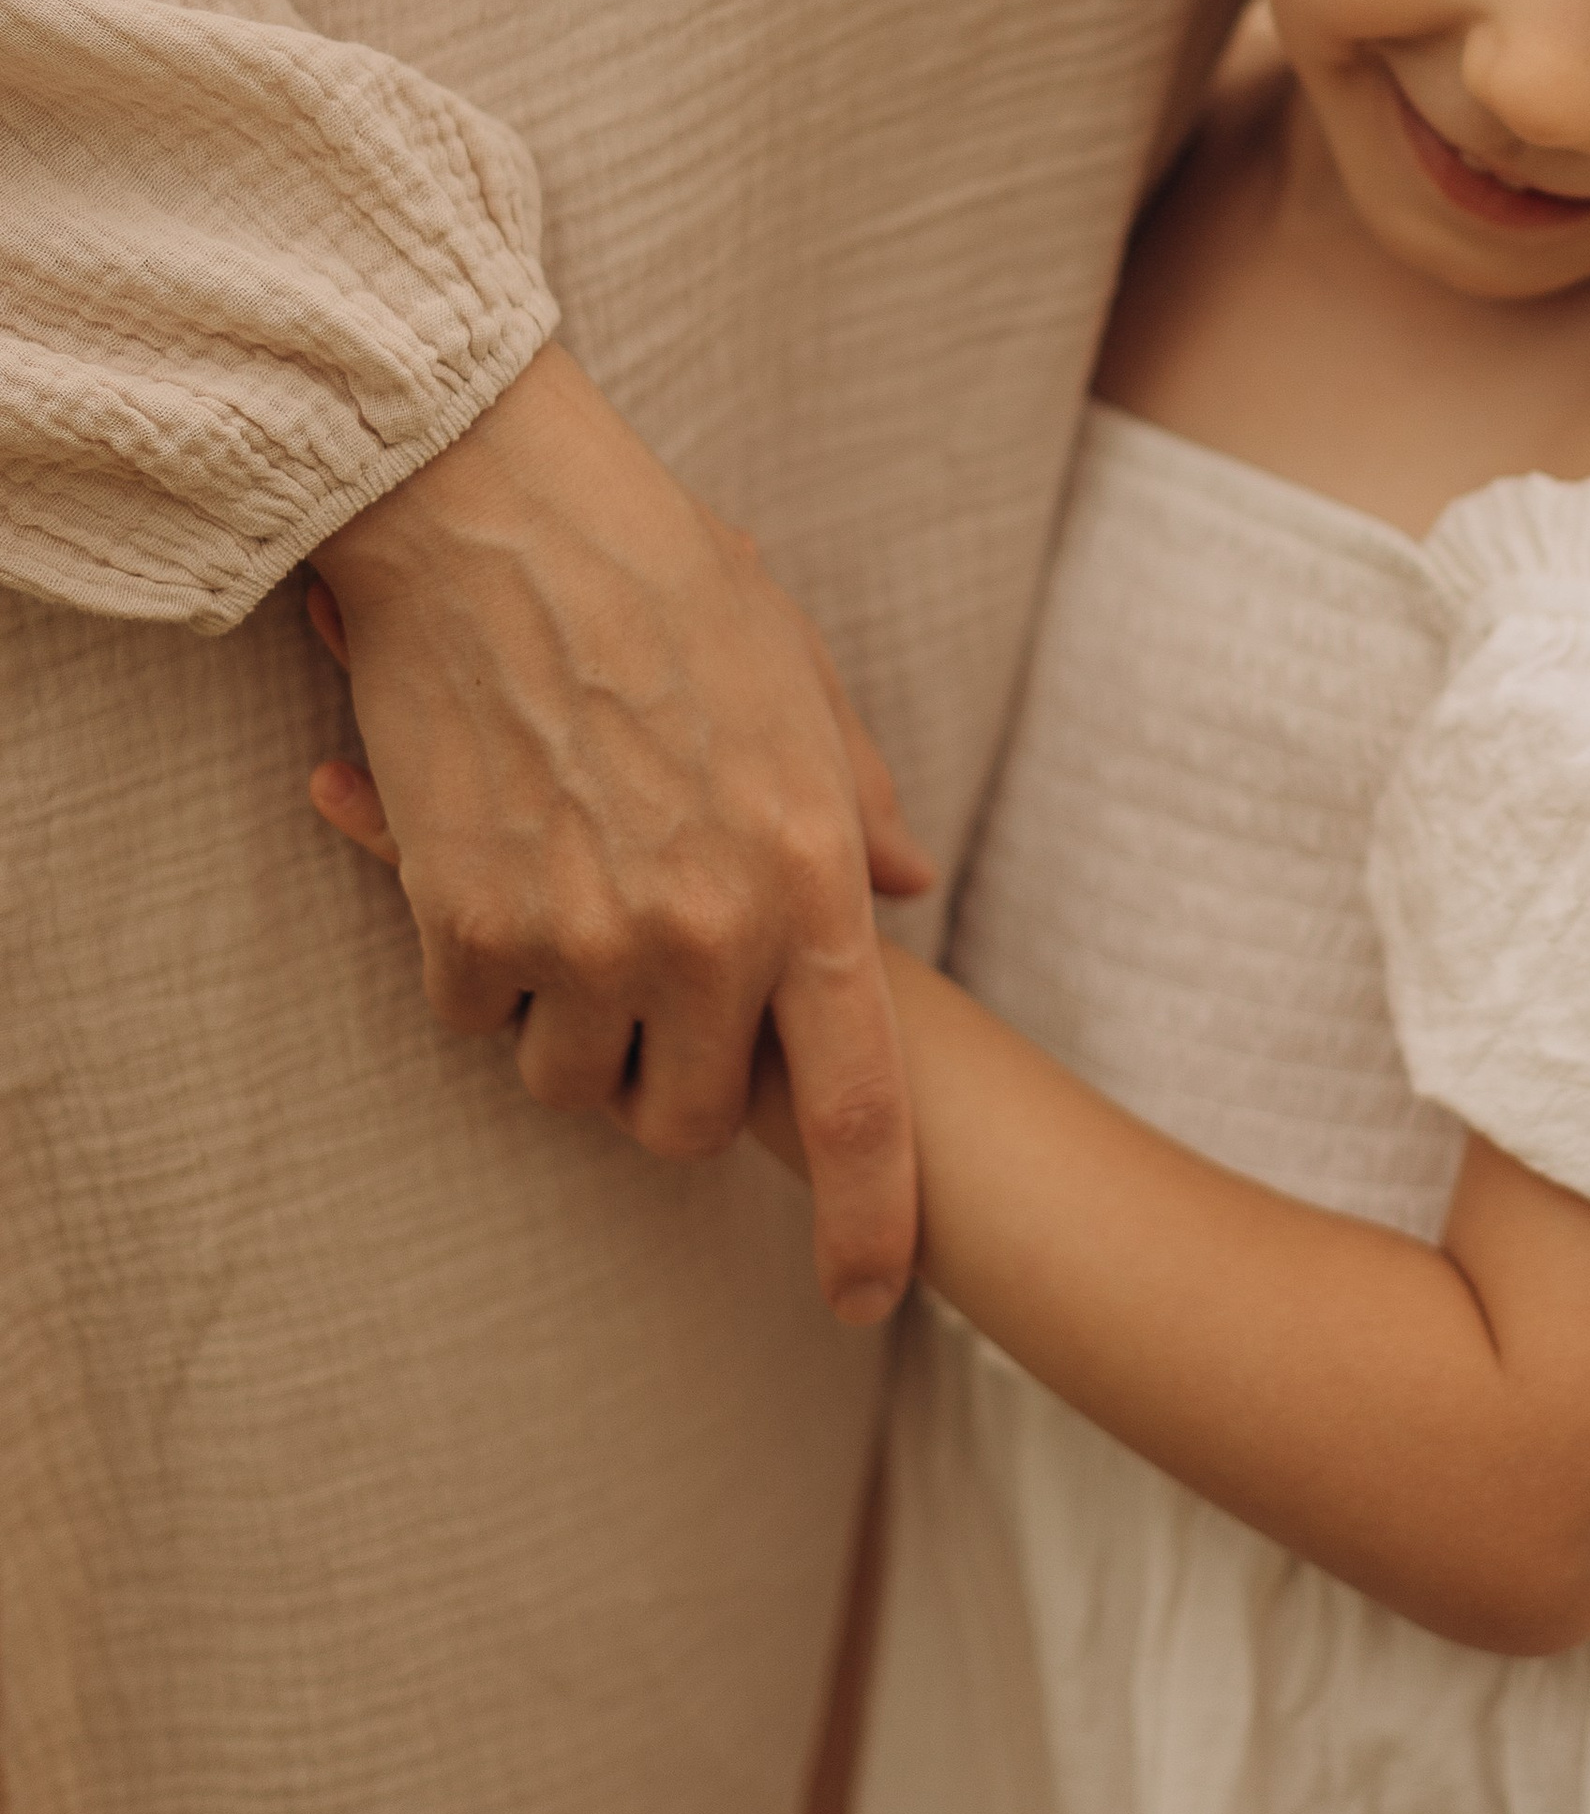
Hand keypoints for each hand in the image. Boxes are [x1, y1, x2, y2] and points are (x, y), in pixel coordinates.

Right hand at [305, 343, 934, 1322]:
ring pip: (568, 1084)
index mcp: (806, 874)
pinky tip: (490, 853)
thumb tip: (906, 881)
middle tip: (654, 989)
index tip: (868, 1296)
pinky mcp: (460, 925)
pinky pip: (472, 1017)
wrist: (496, 517)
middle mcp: (700, 931)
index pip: (857, 1104)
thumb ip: (853, 800)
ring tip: (567, 890)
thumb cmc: (663, 579)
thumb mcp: (797, 677)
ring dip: (569, 1025)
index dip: (869, 1222)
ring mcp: (575, 940)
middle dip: (672, 1084)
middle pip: (683, 1127)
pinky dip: (479, 966)